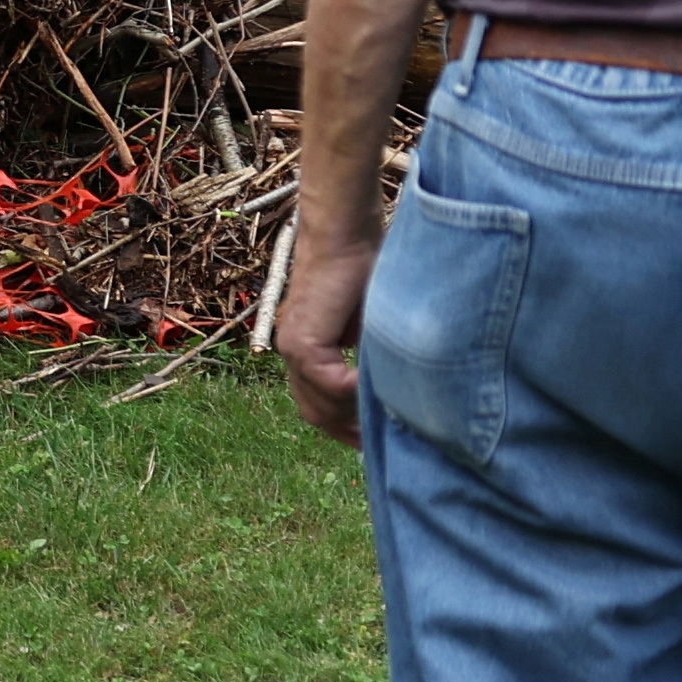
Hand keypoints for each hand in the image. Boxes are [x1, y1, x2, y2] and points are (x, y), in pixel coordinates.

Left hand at [277, 227, 374, 443]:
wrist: (345, 235)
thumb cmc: (364, 268)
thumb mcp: (370, 323)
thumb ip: (370, 355)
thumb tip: (389, 387)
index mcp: (305, 348)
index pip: (318, 402)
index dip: (342, 425)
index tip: (369, 440)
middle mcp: (293, 352)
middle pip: (315, 412)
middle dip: (345, 432)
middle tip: (376, 447)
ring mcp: (293, 348)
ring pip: (320, 404)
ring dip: (353, 416)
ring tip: (387, 422)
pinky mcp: (303, 341)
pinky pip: (329, 384)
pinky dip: (353, 394)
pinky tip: (378, 394)